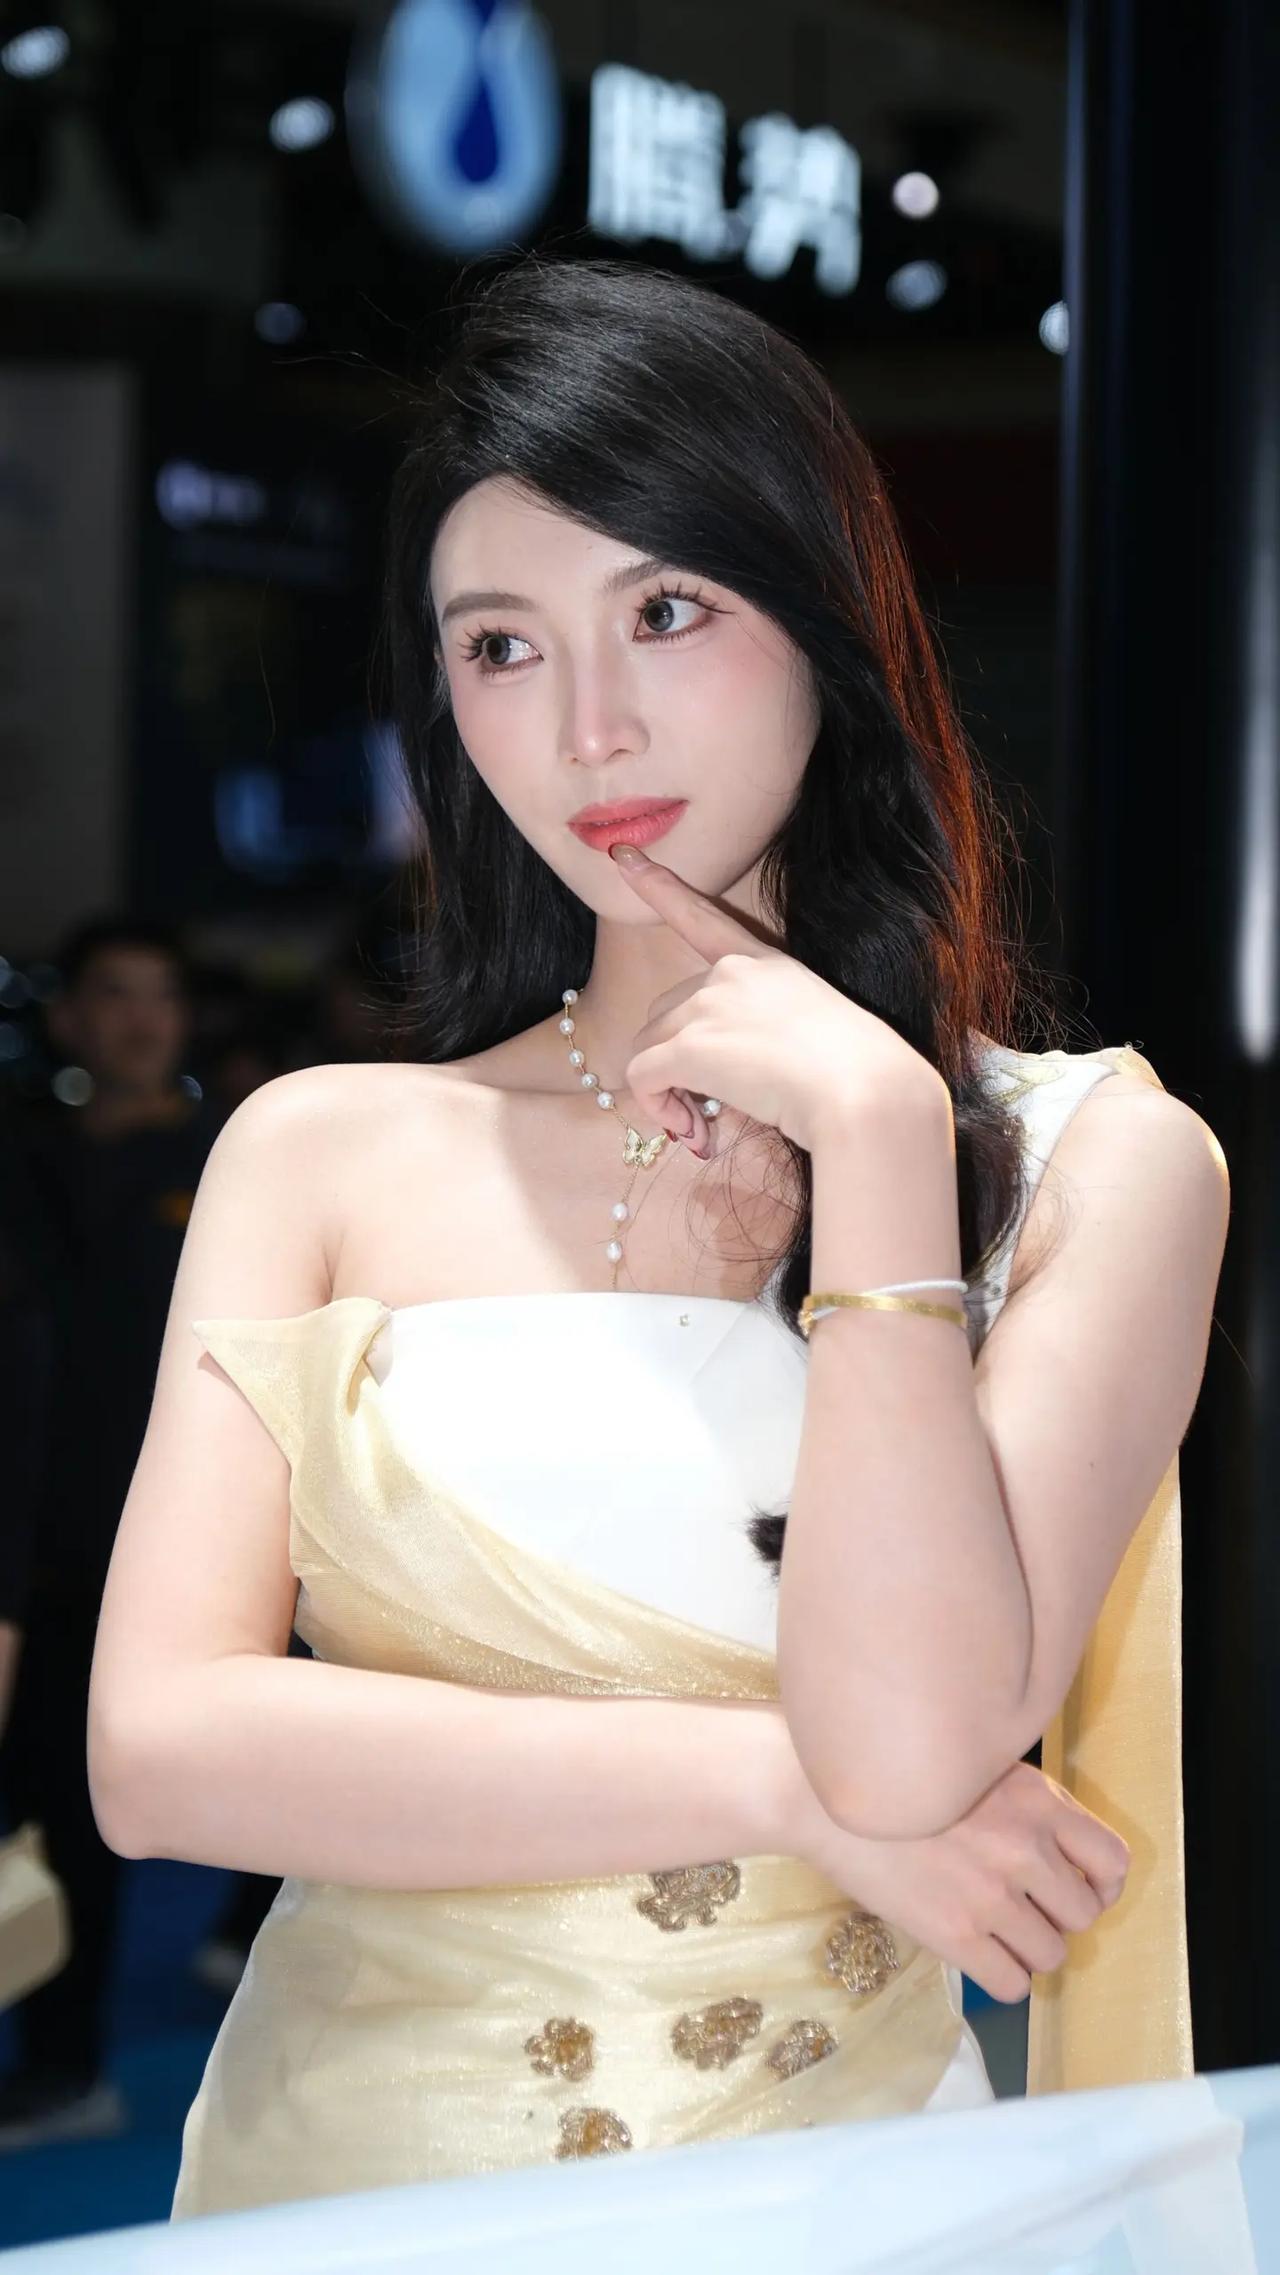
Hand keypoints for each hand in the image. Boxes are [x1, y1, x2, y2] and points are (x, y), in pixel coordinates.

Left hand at [605, 843, 943, 1157]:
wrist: (866, 1093)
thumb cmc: (859, 1079)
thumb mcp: (812, 1040)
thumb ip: (759, 1044)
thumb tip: (720, 1090)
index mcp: (767, 965)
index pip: (704, 918)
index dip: (660, 887)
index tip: (623, 856)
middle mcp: (731, 975)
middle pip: (665, 1016)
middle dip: (676, 1066)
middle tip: (709, 1115)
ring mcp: (708, 1005)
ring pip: (649, 1051)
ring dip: (668, 1096)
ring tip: (706, 1129)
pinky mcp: (689, 1045)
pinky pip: (642, 1079)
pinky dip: (659, 1111)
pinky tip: (695, 1133)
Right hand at [789, 1758, 1128, 2002]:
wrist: (821, 1798)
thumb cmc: (899, 1780)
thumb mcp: (978, 1769)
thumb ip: (1030, 1807)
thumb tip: (1072, 1861)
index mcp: (1036, 1800)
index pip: (1113, 1862)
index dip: (1101, 1884)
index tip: (1076, 1888)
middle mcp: (1024, 1845)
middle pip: (1085, 1914)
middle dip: (1059, 1916)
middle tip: (1024, 1908)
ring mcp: (991, 1892)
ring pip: (1052, 1954)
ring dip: (1029, 1949)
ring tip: (996, 1930)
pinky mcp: (955, 1933)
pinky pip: (1013, 1984)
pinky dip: (1003, 1976)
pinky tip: (978, 1953)